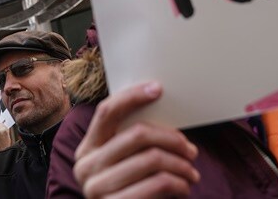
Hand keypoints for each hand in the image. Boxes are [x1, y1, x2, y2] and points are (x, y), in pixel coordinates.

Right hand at [73, 82, 199, 197]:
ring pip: (151, 159)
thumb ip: (135, 139)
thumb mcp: (126, 161)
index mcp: (88, 147)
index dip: (132, 96)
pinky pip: (156, 184)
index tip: (158, 89)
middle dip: (172, 139)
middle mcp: (86, 166)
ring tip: (192, 172)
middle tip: (191, 150)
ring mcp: (96, 189)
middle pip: (137, 134)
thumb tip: (163, 106)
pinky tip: (184, 187)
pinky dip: (178, 184)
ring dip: (181, 165)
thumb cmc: (131, 188)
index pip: (106, 111)